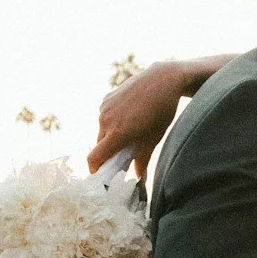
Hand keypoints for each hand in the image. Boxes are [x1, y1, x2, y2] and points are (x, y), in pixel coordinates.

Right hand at [89, 63, 185, 179]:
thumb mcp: (153, 138)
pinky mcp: (106, 98)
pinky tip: (129, 116)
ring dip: (111, 135)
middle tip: (123, 154)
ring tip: (130, 131)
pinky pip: (105, 116)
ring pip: (102, 130)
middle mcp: (106, 121)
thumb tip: (138, 176)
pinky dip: (112, 121)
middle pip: (100, 145)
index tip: (101, 175)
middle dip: (108, 152)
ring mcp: (104, 108)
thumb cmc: (161, 111)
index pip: (94, 157)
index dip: (95, 169)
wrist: (162, 80)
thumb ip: (142, 159)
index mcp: (117, 134)